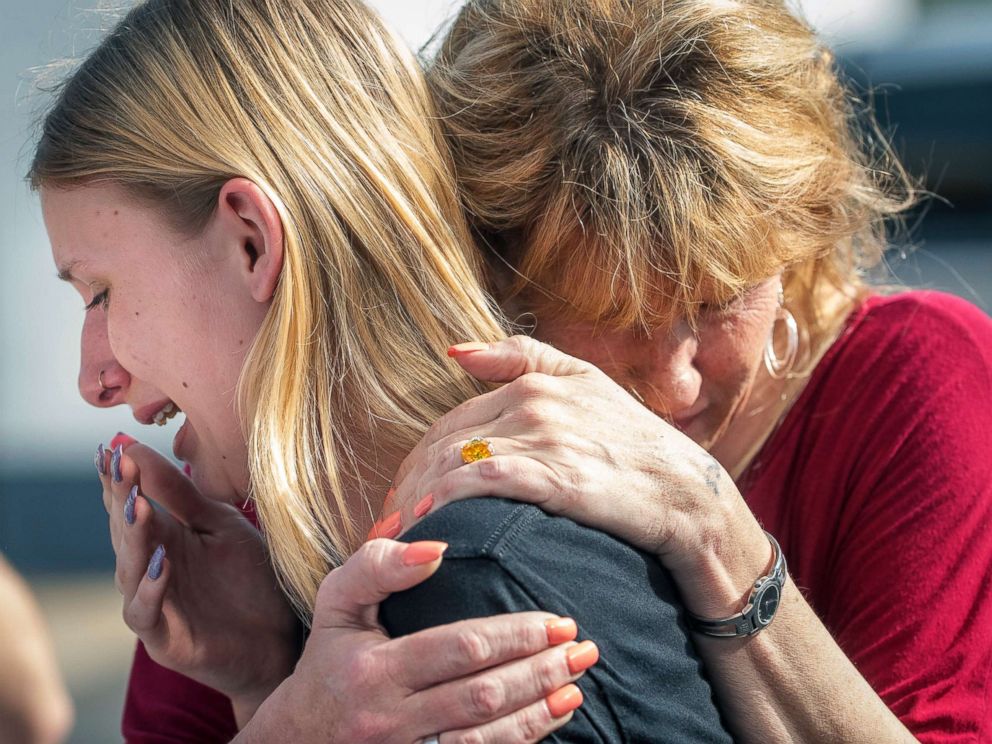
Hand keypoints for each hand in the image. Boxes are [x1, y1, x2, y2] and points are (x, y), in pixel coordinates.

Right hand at [96, 437, 300, 719]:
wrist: (278, 638)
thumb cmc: (249, 580)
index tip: (111, 448)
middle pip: (124, 531)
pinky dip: (151, 588)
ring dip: (133, 537)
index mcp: (162, 537)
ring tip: (137, 506)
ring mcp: (152, 603)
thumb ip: (183, 495)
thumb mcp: (221, 526)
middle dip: (121, 497)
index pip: (129, 503)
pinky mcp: (164, 637)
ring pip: (129, 569)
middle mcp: (147, 569)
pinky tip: (162, 563)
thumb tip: (136, 449)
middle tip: (120, 466)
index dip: (118, 478)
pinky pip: (145, 611)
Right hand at [239, 538, 593, 742]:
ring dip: (539, 712)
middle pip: (482, 696)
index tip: (557, 621)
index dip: (515, 635)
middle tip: (582, 648)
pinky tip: (552, 717)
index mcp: (373, 670)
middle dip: (539, 671)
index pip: (459, 649)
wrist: (297, 739)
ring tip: (577, 683)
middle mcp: (391, 719)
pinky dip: (521, 740)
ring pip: (486, 739)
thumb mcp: (336, 603)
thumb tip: (435, 546)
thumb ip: (377, 565)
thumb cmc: (328, 659)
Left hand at [381, 336, 766, 613]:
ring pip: (454, 462)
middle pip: (443, 444)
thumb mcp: (587, 384)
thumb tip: (454, 351)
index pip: (450, 422)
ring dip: (417, 499)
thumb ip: (523, 359)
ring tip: (398, 535)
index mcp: (533, 384)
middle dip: (407, 485)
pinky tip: (429, 524)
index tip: (401, 496)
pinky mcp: (557, 475)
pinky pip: (482, 483)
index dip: (417, 461)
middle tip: (388, 524)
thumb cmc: (637, 446)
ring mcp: (545, 438)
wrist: (688, 495)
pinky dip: (447, 500)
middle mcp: (534, 404)